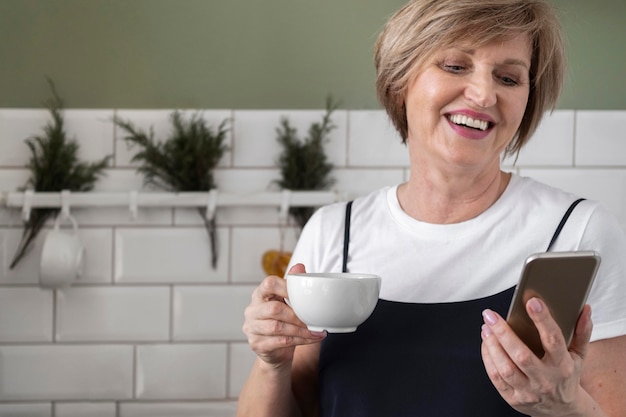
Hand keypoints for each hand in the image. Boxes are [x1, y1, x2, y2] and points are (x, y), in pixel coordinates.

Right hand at [242, 263, 325, 367]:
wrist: (276, 349)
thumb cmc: (283, 321)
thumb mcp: (287, 302)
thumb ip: (293, 284)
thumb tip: (300, 266)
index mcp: (260, 294)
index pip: (269, 284)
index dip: (286, 287)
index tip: (304, 296)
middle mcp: (252, 310)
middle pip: (274, 309)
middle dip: (297, 315)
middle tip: (313, 320)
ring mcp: (251, 328)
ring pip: (277, 327)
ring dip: (300, 330)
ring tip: (316, 331)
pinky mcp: (256, 344)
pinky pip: (280, 342)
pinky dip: (299, 340)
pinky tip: (311, 338)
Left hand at [480, 298, 592, 415]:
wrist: (563, 410)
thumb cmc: (567, 376)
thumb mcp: (578, 356)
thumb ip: (582, 332)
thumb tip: (584, 309)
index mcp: (563, 366)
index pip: (553, 340)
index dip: (543, 320)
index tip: (532, 302)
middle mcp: (545, 380)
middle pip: (522, 355)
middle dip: (503, 333)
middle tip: (490, 315)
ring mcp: (529, 391)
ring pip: (506, 368)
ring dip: (492, 346)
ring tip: (486, 327)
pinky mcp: (514, 399)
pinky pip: (496, 378)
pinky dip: (488, 359)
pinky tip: (486, 343)